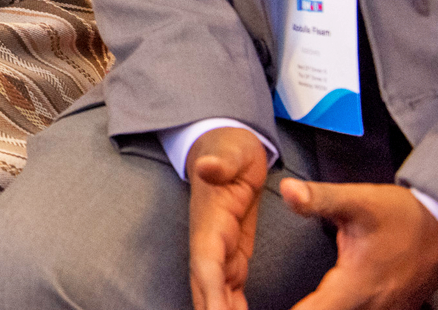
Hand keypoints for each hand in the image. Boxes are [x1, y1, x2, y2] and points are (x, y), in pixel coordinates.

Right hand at [187, 126, 271, 309]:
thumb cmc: (228, 147)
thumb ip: (220, 162)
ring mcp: (218, 249)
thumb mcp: (230, 151)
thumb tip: (207, 167)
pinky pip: (230, 288)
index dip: (210, 289)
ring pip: (216, 293)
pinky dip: (231, 307)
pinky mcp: (232, 253)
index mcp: (210, 219)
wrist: (224, 145)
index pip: (206, 261)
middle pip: (205, 286)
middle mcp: (209, 240)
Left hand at [281, 179, 437, 309]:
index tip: (260, 308)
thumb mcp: (358, 201)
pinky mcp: (393, 309)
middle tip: (268, 303)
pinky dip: (339, 308)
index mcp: (356, 286)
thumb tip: (289, 190)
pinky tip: (326, 303)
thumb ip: (320, 198)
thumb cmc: (405, 216)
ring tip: (297, 302)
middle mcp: (372, 306)